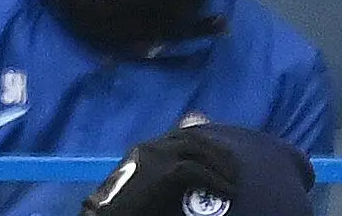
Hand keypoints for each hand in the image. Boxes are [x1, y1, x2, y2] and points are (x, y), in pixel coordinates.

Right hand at [80, 125, 239, 215]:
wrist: (108, 215)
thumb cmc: (125, 207)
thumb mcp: (143, 185)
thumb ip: (160, 174)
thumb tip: (185, 179)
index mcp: (143, 149)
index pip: (178, 133)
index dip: (202, 138)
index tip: (219, 148)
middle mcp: (151, 146)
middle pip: (191, 137)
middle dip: (215, 149)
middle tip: (233, 165)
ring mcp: (158, 155)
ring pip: (197, 149)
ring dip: (220, 162)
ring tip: (233, 179)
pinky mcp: (167, 172)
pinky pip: (199, 171)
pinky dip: (218, 180)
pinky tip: (229, 191)